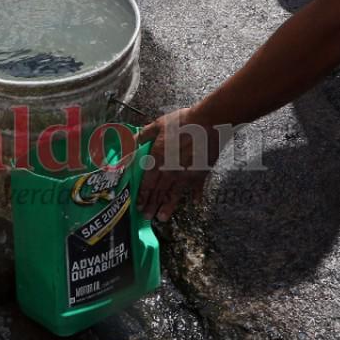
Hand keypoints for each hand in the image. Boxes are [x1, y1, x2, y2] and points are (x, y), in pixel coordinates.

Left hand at [137, 106, 220, 221]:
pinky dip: (195, 196)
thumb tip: (131, 140)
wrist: (209, 123)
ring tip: (162, 218)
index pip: (147, 182)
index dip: (142, 195)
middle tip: (147, 217)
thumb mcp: (159, 125)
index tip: (139, 205)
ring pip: (175, 194)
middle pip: (159, 192)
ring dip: (168, 207)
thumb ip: (144, 135)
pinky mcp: (201, 173)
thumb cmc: (183, 122)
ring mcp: (186, 174)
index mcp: (158, 160)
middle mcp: (171, 171)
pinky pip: (197, 188)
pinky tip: (194, 202)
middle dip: (151, 205)